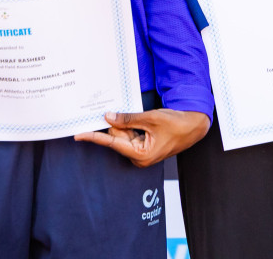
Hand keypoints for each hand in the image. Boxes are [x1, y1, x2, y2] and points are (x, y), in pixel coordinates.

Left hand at [74, 109, 210, 167]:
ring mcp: (141, 152)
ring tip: (145, 119)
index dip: (94, 137)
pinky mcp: (143, 146)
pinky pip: (130, 133)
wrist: (193, 125)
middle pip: (117, 137)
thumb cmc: (176, 125)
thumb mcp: (150, 118)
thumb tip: (108, 117)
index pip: (112, 142)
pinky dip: (131, 125)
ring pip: (123, 134)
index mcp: (141, 155)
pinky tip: (142, 120)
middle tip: (132, 114)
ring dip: (128, 123)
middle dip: (119, 124)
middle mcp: (139, 156)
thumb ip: (128, 119)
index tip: (78, 135)